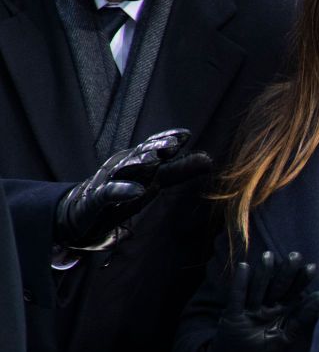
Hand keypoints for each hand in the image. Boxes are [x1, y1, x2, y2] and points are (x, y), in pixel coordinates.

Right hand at [54, 128, 212, 248]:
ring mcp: (107, 182)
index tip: (186, 135)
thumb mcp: (154, 182)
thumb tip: (209, 159)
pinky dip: (124, 190)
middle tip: (173, 143)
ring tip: (155, 160)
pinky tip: (139, 191)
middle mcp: (122, 168)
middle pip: (140, 154)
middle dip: (156, 147)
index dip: (167, 140)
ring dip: (139, 163)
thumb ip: (179, 171)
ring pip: (124, 169)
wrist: (76, 216)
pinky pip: (110, 193)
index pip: (153, 147)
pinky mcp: (95, 200)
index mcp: (137, 162)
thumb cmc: (120, 196)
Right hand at [202, 251, 318, 351]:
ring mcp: (249, 310)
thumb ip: (303, 319)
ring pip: (258, 288)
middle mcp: (267, 306)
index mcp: (281, 310)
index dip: (301, 280)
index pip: (293, 292)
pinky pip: (237, 297)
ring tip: (269, 256)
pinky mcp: (232, 316)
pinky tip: (244, 267)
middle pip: (277, 286)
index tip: (312, 267)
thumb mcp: (286, 338)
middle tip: (295, 256)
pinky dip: (239, 283)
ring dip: (263, 273)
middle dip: (286, 272)